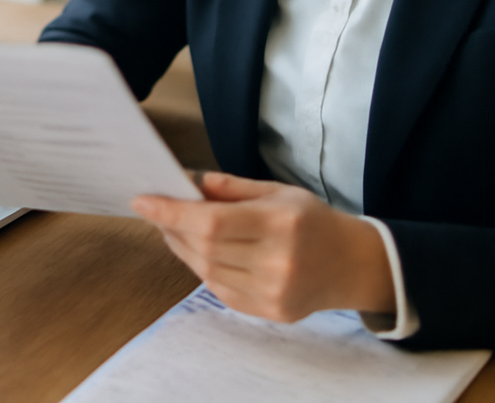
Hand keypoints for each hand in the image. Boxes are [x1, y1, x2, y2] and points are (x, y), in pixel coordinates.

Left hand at [132, 171, 395, 322]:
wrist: (352, 265)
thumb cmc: (312, 221)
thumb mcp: (278, 191)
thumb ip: (232, 187)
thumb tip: (187, 181)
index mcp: (280, 224)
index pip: (211, 221)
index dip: (171, 212)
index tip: (142, 201)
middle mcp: (277, 262)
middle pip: (205, 248)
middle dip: (173, 228)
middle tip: (158, 210)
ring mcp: (273, 292)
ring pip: (207, 271)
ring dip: (183, 248)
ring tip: (175, 229)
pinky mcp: (270, 313)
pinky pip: (220, 290)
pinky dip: (203, 269)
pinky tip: (200, 252)